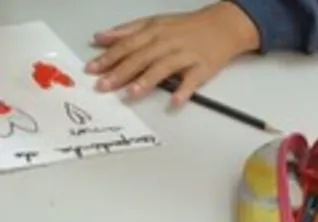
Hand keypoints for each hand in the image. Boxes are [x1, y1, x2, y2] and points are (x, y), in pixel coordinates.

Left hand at [86, 2, 259, 104]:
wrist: (223, 26)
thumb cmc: (187, 27)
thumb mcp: (154, 22)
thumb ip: (126, 31)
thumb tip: (100, 38)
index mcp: (154, 31)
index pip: (127, 45)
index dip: (108, 57)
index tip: (92, 69)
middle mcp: (168, 42)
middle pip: (141, 57)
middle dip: (121, 72)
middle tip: (103, 86)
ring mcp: (186, 55)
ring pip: (164, 67)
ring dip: (147, 80)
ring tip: (132, 93)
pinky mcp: (203, 68)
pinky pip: (192, 80)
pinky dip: (184, 91)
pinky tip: (174, 101)